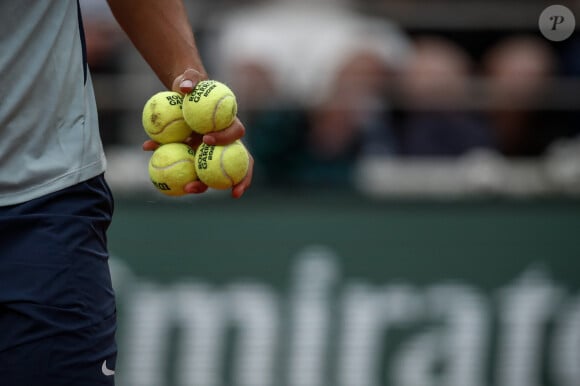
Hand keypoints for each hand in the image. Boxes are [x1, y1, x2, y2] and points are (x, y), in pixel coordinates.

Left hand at [142, 70, 253, 197]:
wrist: (182, 94)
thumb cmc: (191, 84)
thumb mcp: (189, 78)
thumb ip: (189, 79)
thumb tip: (185, 87)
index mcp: (229, 122)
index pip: (236, 132)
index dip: (225, 137)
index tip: (206, 139)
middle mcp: (226, 141)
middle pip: (237, 162)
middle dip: (237, 178)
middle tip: (227, 189)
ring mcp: (212, 151)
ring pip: (215, 172)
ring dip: (204, 184)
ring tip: (189, 190)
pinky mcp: (197, 157)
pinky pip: (192, 169)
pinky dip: (182, 176)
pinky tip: (169, 184)